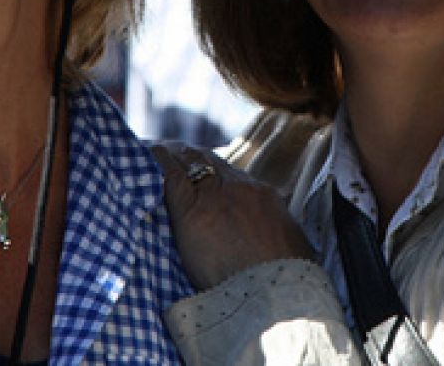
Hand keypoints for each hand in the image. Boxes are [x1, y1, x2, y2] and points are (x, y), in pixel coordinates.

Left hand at [152, 142, 315, 289]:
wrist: (270, 292)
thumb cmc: (283, 281)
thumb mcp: (291, 248)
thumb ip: (278, 233)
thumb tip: (279, 241)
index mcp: (264, 197)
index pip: (235, 176)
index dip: (218, 171)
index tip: (207, 170)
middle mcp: (240, 188)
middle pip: (213, 164)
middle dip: (196, 159)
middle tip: (181, 155)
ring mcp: (216, 196)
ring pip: (193, 164)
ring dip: (179, 158)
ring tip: (164, 152)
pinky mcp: (191, 209)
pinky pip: (173, 176)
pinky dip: (161, 163)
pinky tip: (152, 154)